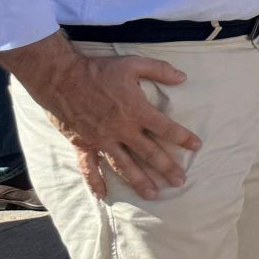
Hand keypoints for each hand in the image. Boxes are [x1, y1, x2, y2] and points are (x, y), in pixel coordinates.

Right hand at [14, 41, 199, 199]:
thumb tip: (183, 77)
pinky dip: (95, 181)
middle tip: (180, 181)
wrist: (61, 78)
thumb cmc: (99, 70)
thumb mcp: (134, 63)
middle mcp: (121, 130)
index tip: (197, 146)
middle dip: (166, 168)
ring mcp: (102, 140)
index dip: (183, 137)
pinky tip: (102, 195)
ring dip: (139, 181)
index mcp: (136, 111)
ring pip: (124, 165)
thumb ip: (160, 70)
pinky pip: (89, 167)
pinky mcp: (83, 144)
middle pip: (148, 153)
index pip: (166, 128)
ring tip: (153, 194)